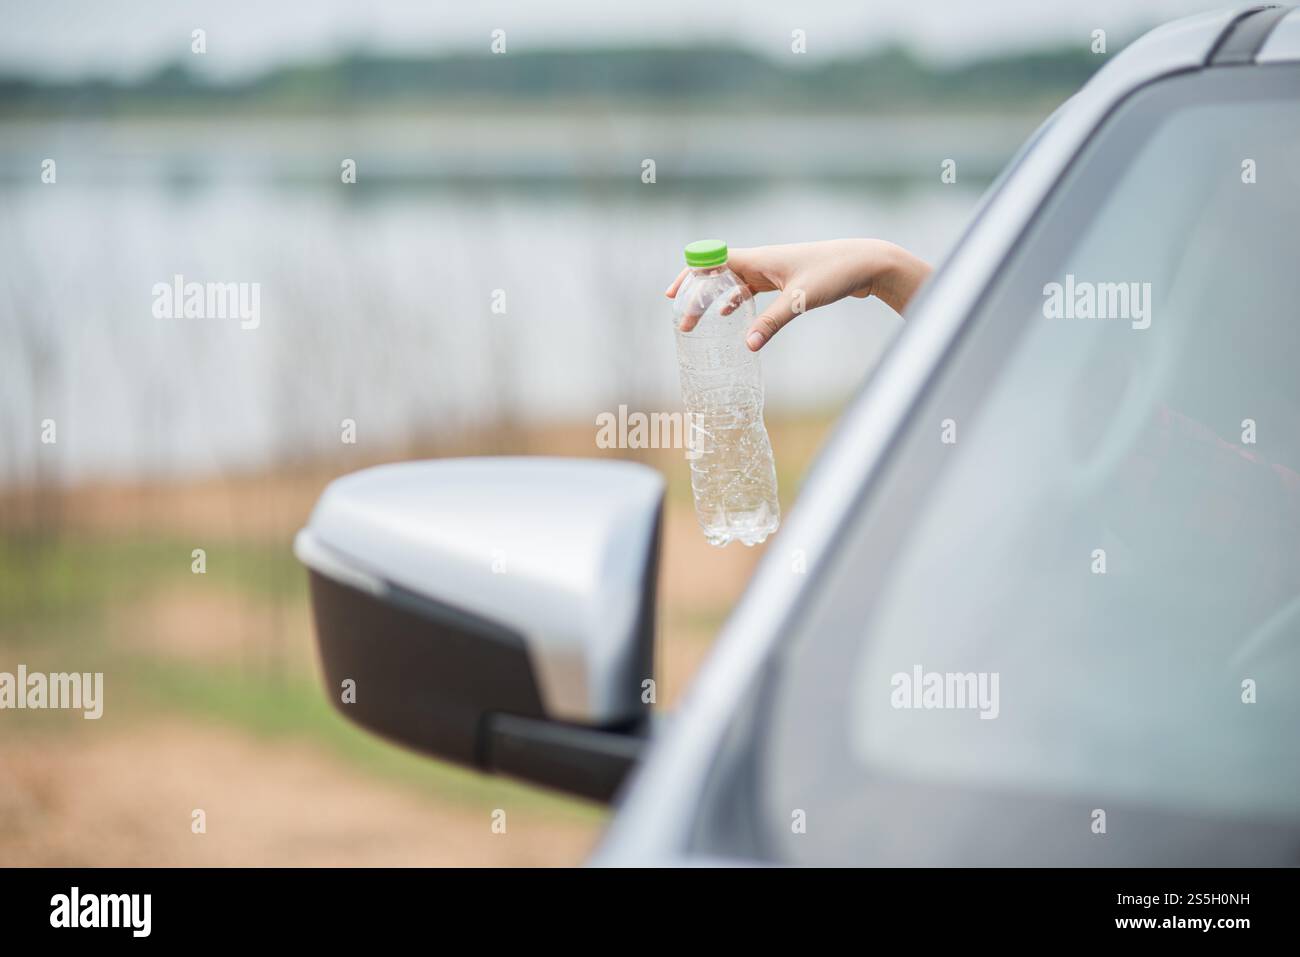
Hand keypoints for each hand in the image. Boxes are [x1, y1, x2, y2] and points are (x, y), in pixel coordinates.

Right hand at [664, 239, 931, 350]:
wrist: (867, 263)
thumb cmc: (835, 273)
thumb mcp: (800, 300)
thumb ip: (772, 323)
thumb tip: (747, 347)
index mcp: (758, 259)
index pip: (711, 261)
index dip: (688, 276)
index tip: (672, 295)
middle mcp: (760, 262)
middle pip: (716, 275)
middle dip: (695, 296)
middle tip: (681, 323)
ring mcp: (772, 271)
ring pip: (731, 284)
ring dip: (712, 302)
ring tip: (696, 324)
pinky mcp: (784, 281)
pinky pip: (749, 290)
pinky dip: (734, 302)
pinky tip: (728, 317)